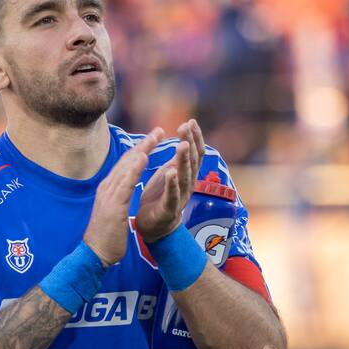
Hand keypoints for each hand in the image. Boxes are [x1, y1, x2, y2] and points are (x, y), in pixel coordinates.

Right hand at [84, 128, 164, 266]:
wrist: (95, 254)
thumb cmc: (106, 235)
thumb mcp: (112, 210)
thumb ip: (117, 196)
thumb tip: (122, 187)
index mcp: (108, 188)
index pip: (125, 164)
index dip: (140, 150)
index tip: (152, 138)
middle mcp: (107, 187)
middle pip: (127, 160)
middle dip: (143, 144)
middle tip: (158, 130)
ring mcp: (109, 195)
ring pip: (126, 167)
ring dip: (141, 150)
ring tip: (154, 137)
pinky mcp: (114, 205)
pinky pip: (126, 183)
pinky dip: (134, 168)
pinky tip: (143, 158)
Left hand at [136, 119, 204, 242]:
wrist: (153, 227)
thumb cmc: (161, 197)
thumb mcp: (170, 173)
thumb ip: (178, 159)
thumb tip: (186, 137)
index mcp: (186, 174)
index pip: (195, 153)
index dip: (194, 138)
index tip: (190, 121)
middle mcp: (187, 185)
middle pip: (192, 161)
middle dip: (190, 143)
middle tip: (186, 127)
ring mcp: (180, 198)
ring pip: (185, 176)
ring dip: (183, 160)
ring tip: (182, 145)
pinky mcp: (169, 210)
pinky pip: (172, 196)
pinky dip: (172, 184)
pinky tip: (171, 172)